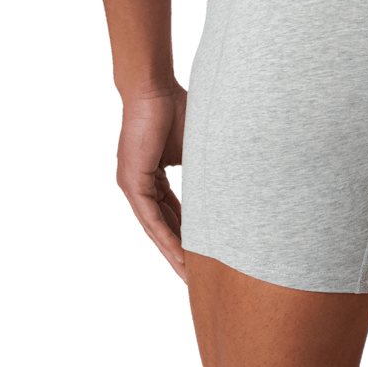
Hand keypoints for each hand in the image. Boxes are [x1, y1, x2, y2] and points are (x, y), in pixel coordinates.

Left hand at [115, 81, 187, 283]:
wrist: (154, 88)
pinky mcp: (132, 183)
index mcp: (154, 178)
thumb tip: (236, 178)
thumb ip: (207, 168)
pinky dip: (166, 238)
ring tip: (190, 277)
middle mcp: (140, 186)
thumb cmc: (177, 108)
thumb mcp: (198, 147)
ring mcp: (133, 186)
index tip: (207, 256)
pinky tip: (180, 256)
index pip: (174, 215)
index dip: (189, 236)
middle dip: (181, 254)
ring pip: (156, 228)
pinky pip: (151, 218)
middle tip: (198, 278)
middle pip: (164, 228)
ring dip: (173, 254)